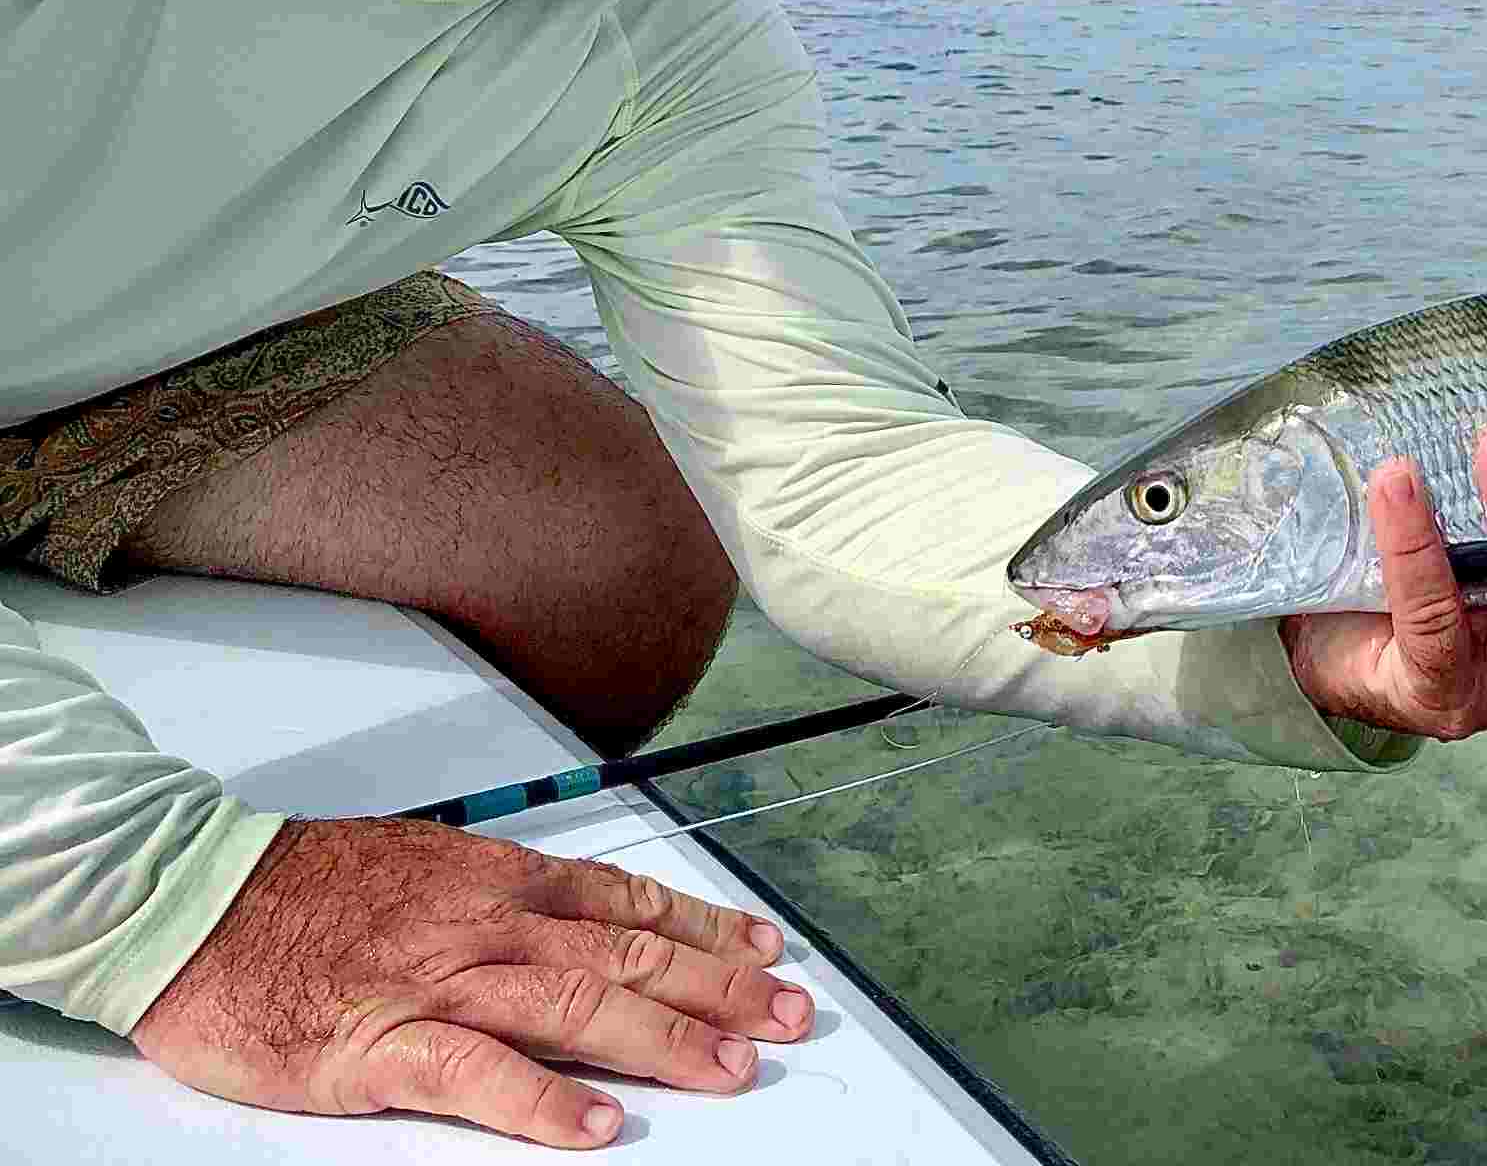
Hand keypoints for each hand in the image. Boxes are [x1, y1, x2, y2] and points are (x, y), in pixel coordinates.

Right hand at [130, 816, 812, 1147]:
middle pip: (631, 956)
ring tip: (731, 1070)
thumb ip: (502, 893)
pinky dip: (544, 1103)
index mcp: (502, 879)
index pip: (632, 903)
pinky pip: (477, 1075)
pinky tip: (597, 1128)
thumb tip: (575, 917)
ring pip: (579, 1008)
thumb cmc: (301, 887)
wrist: (192, 900)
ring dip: (665, 1041)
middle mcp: (490, 924)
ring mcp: (440, 984)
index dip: (708, 927)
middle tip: (789, 1018)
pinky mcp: (380, 1046)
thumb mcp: (426, 864)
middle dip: (721, 989)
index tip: (767, 949)